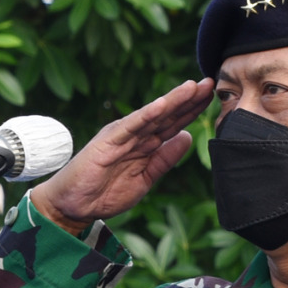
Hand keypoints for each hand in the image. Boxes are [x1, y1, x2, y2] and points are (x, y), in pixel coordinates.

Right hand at [30, 78, 214, 233]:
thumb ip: (165, 159)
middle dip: (189, 100)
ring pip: (152, 116)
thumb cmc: (105, 192)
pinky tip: (163, 105)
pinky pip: (131, 126)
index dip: (193, 111)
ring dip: (173, 101)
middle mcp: (135, 135)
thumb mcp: (146, 178)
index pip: (173, 124)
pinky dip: (147, 115)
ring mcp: (122, 136)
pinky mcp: (108, 141)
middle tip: (210, 82)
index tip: (213, 97)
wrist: (74, 205)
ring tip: (193, 87)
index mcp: (145, 144)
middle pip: (167, 115)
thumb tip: (189, 137)